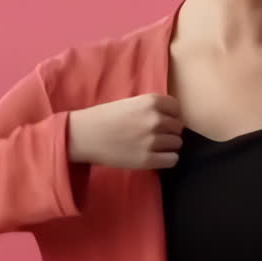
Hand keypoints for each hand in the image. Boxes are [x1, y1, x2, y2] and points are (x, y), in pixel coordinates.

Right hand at [68, 94, 183, 169]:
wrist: (83, 136)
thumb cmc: (103, 117)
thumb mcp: (130, 103)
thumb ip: (150, 108)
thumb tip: (170, 117)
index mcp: (150, 102)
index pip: (176, 108)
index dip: (170, 115)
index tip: (162, 120)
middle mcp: (155, 119)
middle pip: (178, 127)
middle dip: (169, 131)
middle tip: (155, 135)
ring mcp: (153, 140)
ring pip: (177, 144)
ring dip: (168, 146)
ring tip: (154, 147)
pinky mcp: (148, 159)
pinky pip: (172, 159)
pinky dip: (167, 159)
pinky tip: (156, 157)